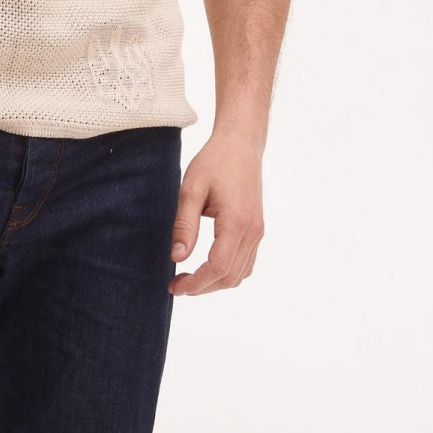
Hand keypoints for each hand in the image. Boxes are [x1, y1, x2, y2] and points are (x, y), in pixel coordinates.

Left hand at [168, 132, 265, 294]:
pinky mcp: (257, 230)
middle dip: (203, 287)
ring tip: (189, 279)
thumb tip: (177, 257)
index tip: (175, 287)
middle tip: (176, 285)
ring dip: (215, 283)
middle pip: (230, 277)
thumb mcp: (190, 190)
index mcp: (236, 222)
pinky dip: (227, 273)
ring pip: (240, 274)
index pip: (218, 267)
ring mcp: (258, 231)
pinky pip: (246, 263)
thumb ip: (184, 226)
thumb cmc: (214, 162)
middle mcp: (252, 231)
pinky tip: (208, 268)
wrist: (241, 145)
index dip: (196, 283)